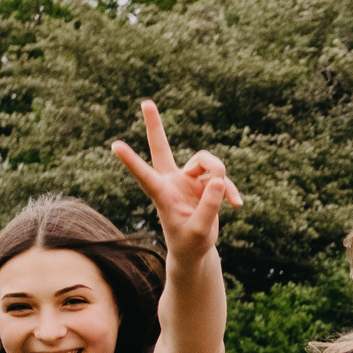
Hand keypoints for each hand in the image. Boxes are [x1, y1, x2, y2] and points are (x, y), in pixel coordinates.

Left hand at [110, 100, 241, 262]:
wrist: (195, 250)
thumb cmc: (190, 244)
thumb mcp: (200, 230)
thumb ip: (209, 206)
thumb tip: (220, 179)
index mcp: (162, 195)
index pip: (145, 176)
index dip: (131, 161)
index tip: (114, 145)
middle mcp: (172, 181)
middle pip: (162, 148)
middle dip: (155, 126)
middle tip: (146, 102)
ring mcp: (188, 180)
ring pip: (208, 162)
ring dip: (220, 174)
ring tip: (229, 200)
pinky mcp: (204, 182)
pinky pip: (223, 178)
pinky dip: (231, 191)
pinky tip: (237, 205)